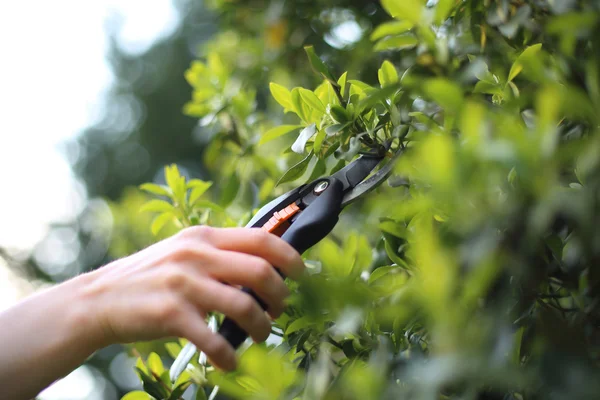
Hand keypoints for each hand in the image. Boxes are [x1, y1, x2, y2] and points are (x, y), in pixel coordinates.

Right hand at [81, 226, 304, 369]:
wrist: (99, 300)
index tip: (301, 273)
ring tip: (261, 336)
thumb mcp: (183, 253)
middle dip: (280, 295)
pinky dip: (229, 356)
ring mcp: (183, 283)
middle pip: (260, 271)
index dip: (289, 255)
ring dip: (262, 327)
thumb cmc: (149, 278)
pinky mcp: (171, 314)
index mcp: (203, 236)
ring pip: (244, 306)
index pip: (260, 238)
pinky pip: (214, 339)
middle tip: (279, 310)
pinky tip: (229, 362)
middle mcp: (196, 254)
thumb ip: (218, 254)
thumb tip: (264, 267)